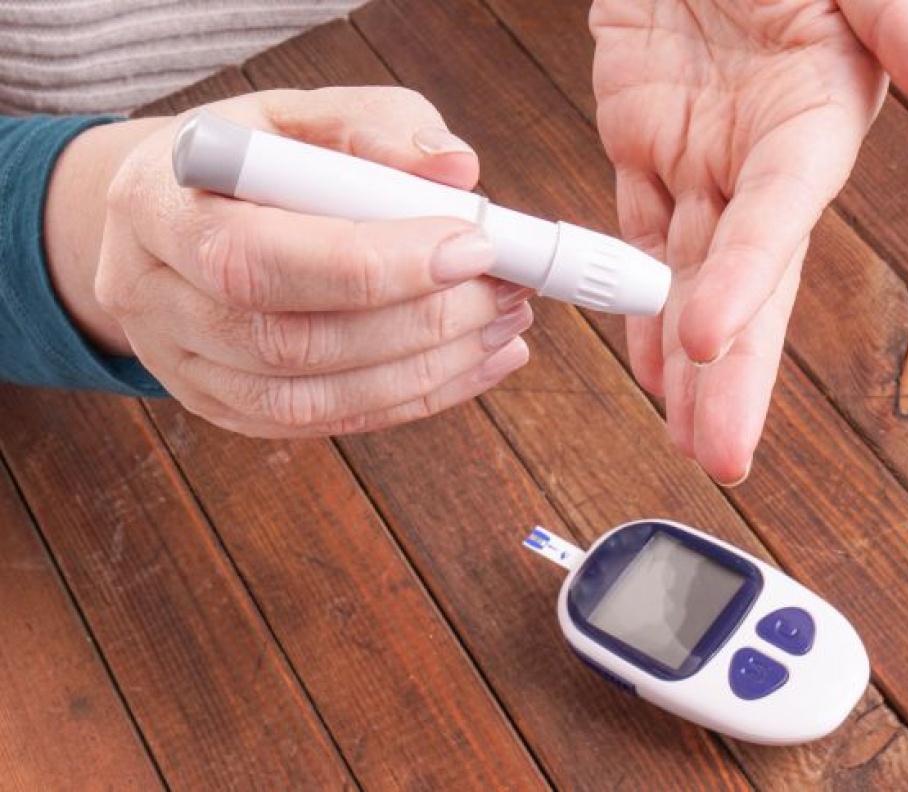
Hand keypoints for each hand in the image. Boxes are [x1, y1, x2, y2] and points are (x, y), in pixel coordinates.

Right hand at [48, 87, 533, 436]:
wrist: (172, 214)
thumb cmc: (249, 156)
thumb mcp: (300, 114)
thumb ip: (376, 129)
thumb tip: (459, 172)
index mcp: (156, 205)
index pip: (261, 257)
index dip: (376, 263)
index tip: (473, 244)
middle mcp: (153, 297)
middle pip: (289, 341)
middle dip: (420, 320)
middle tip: (507, 289)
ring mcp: (183, 366)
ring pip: (311, 401)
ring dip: (428, 368)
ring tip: (504, 324)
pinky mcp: (224, 407)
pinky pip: (326, 423)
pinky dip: (414, 398)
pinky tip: (477, 362)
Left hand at [591, 0, 907, 483]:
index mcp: (812, 119)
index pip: (778, 217)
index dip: (747, 278)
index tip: (714, 342)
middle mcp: (757, 157)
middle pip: (743, 280)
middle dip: (732, 372)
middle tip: (719, 453)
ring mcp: (696, 155)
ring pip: (681, 274)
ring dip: (678, 360)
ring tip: (679, 433)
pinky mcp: (642, 141)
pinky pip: (629, 233)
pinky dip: (629, 298)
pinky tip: (645, 365)